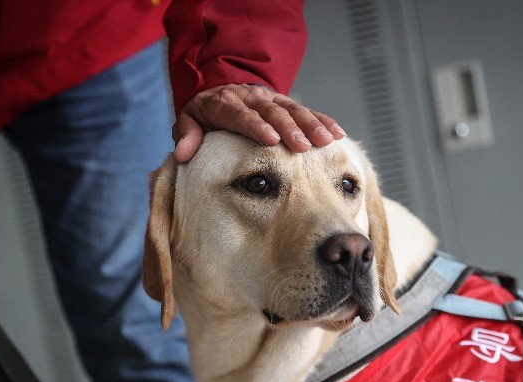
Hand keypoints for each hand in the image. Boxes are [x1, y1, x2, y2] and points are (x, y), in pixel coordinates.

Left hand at [172, 84, 346, 161]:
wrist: (221, 89)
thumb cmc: (206, 114)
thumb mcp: (189, 120)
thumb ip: (187, 135)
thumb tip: (184, 153)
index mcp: (226, 104)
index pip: (242, 115)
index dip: (257, 126)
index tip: (271, 139)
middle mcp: (252, 98)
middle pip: (273, 112)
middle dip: (290, 128)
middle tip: (303, 146)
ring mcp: (271, 99)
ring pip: (294, 110)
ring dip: (312, 125)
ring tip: (326, 141)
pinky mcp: (286, 103)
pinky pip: (307, 110)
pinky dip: (323, 120)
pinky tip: (338, 134)